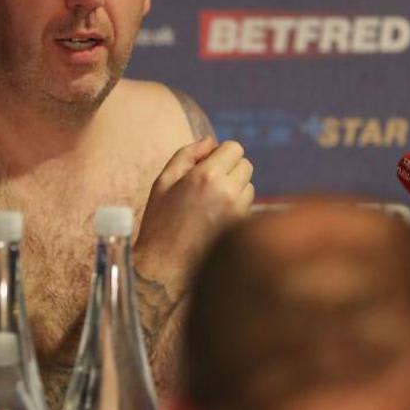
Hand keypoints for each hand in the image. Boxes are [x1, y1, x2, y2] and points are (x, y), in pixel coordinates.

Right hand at [136, 137, 253, 297]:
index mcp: (206, 176)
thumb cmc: (160, 224)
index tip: (208, 165)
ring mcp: (239, 212)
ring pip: (249, 186)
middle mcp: (227, 191)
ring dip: (235, 189)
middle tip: (208, 185)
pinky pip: (248, 207)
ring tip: (210, 205)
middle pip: (246, 165)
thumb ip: (187, 155)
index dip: (221, 153)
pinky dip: (237, 208)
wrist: (165, 269)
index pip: (234, 148)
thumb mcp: (163, 182)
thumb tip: (210, 141)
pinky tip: (216, 220)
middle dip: (230, 169)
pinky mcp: (243, 229)